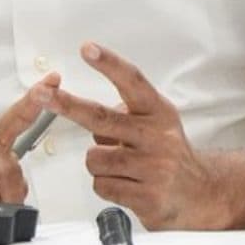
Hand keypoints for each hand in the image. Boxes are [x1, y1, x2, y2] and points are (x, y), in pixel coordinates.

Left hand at [37, 42, 229, 229]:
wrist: (201, 193)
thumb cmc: (170, 154)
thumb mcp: (156, 122)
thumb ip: (126, 112)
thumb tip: (88, 109)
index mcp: (158, 111)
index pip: (132, 81)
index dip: (109, 63)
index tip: (88, 49)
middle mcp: (157, 135)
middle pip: (101, 117)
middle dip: (67, 105)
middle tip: (43, 95)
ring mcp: (153, 167)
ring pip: (95, 158)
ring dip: (100, 164)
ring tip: (124, 167)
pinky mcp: (147, 195)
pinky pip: (101, 185)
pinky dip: (107, 185)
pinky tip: (128, 184)